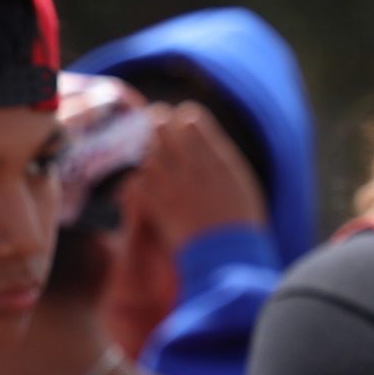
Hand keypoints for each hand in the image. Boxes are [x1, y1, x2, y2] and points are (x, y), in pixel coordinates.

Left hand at [129, 102, 267, 253]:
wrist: (228, 257)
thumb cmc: (239, 220)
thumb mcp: (239, 179)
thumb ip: (217, 154)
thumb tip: (196, 135)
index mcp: (216, 157)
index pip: (189, 117)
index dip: (181, 119)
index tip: (179, 127)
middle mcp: (192, 166)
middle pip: (160, 125)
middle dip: (155, 125)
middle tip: (154, 131)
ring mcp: (171, 185)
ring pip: (144, 152)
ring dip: (145, 154)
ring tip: (152, 163)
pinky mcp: (156, 206)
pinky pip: (134, 182)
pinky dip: (135, 183)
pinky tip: (142, 187)